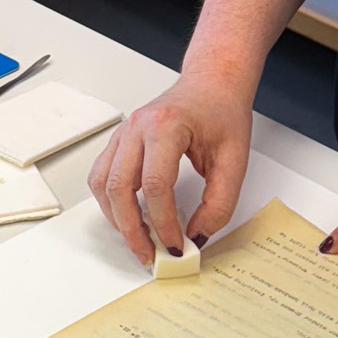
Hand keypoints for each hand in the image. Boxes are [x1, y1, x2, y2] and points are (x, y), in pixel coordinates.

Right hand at [88, 76, 253, 264]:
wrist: (212, 83)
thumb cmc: (222, 112)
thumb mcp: (235, 159)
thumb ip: (219, 202)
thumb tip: (197, 236)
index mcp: (166, 126)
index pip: (155, 185)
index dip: (164, 223)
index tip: (175, 245)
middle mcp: (137, 127)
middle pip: (119, 187)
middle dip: (132, 229)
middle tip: (149, 255)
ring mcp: (124, 132)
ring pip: (102, 184)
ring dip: (116, 218)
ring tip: (138, 240)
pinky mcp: (120, 140)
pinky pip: (102, 175)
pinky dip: (111, 201)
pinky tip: (129, 217)